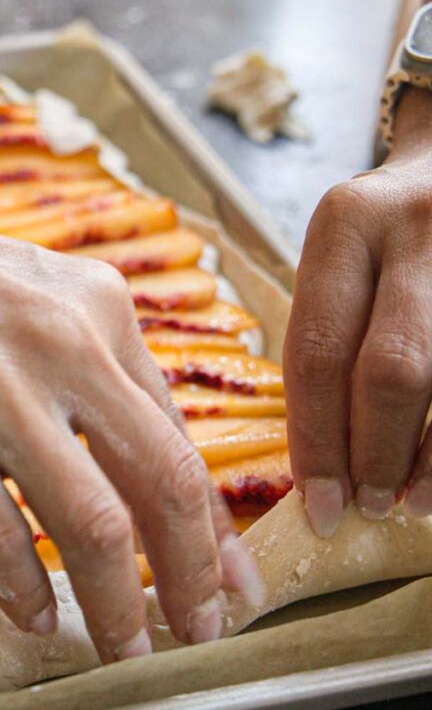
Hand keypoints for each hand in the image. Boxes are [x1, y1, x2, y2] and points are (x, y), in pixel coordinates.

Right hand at [0, 140, 262, 662]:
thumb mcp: (34, 294)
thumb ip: (89, 367)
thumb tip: (127, 468)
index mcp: (100, 309)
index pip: (177, 434)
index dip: (211, 522)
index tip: (229, 578)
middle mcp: (64, 346)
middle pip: (163, 483)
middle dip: (192, 575)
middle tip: (200, 629)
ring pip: (93, 524)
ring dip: (117, 602)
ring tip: (124, 645)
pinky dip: (24, 588)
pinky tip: (32, 613)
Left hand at [285, 87, 431, 536]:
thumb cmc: (391, 233)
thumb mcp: (345, 257)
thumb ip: (330, 336)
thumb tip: (323, 458)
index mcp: (346, 223)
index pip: (316, 351)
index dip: (316, 440)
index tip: (315, 505)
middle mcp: (414, 226)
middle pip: (389, 370)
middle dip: (374, 454)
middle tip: (363, 506)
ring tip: (411, 502)